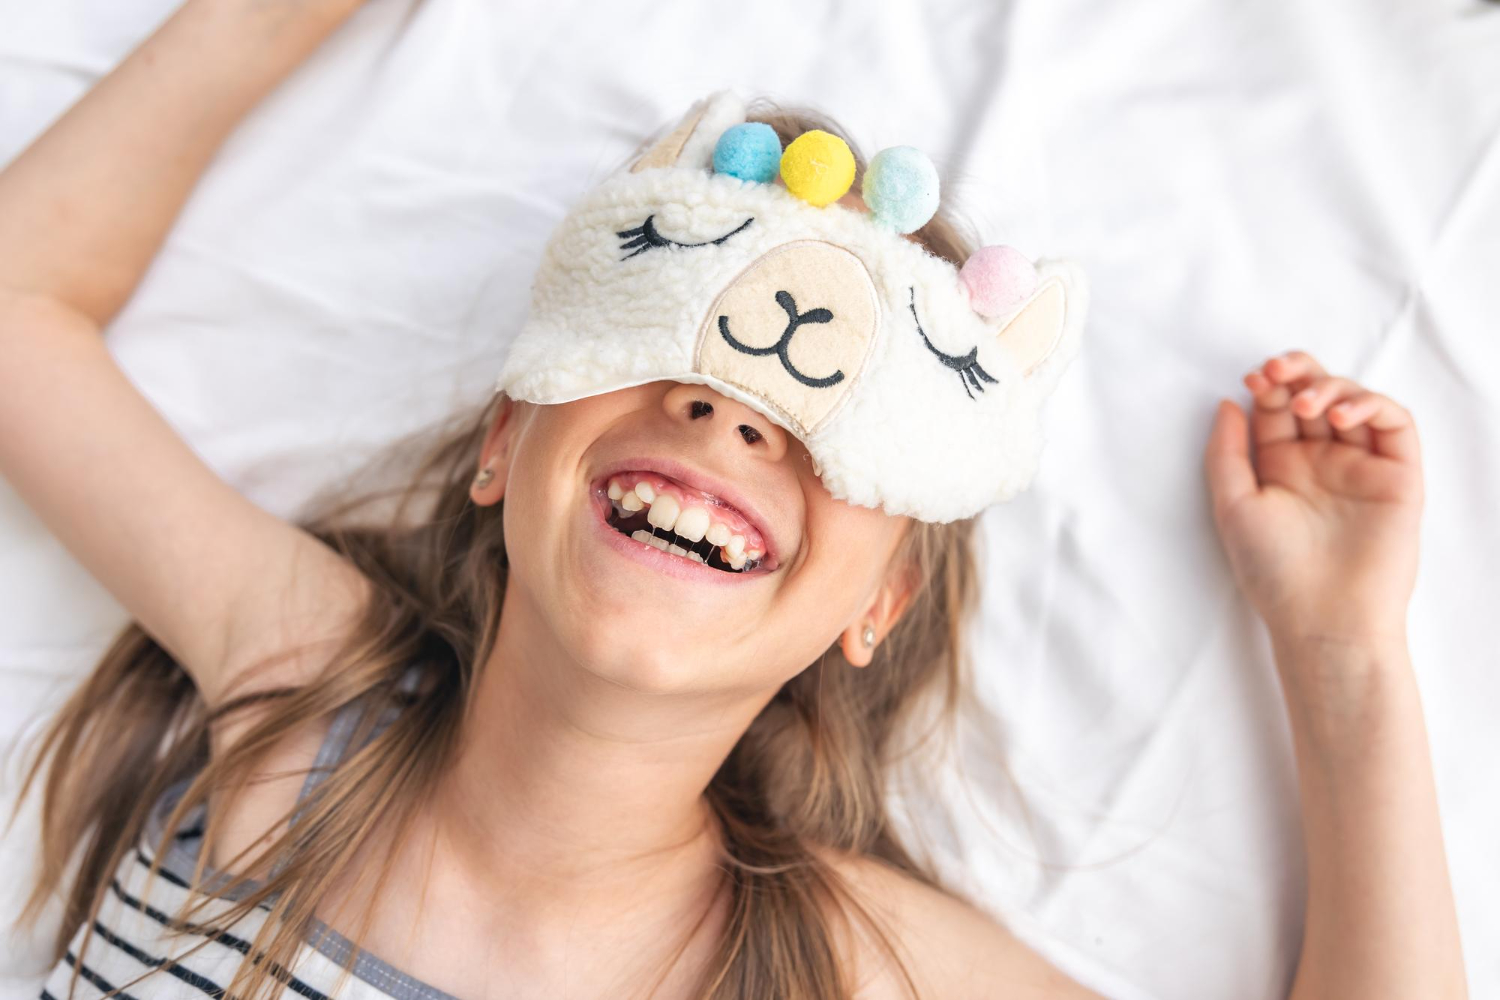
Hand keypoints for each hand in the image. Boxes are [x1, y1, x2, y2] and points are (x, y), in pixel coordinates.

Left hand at [1203, 350, 1422, 646]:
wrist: (1323, 616)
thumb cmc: (1272, 570)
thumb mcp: (1233, 504)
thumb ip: (1227, 452)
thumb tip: (1227, 402)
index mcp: (1281, 466)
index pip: (1276, 408)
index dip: (1267, 384)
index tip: (1252, 379)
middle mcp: (1322, 461)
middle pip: (1316, 394)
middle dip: (1298, 372)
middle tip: (1278, 371)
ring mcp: (1361, 466)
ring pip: (1355, 401)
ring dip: (1330, 387)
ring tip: (1306, 407)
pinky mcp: (1399, 476)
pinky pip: (1395, 424)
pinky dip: (1371, 406)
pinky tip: (1339, 416)